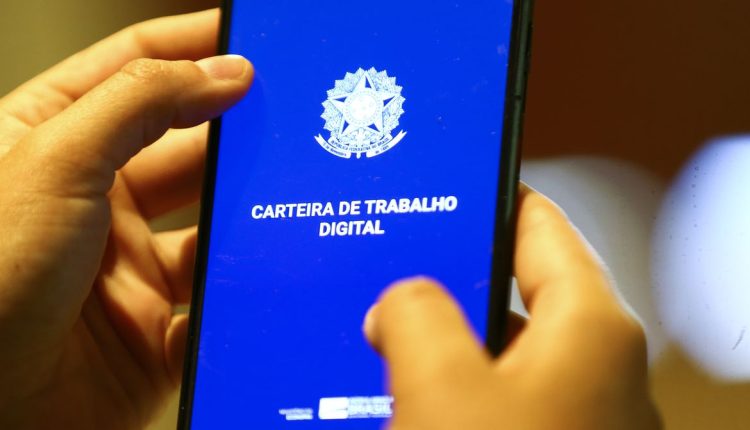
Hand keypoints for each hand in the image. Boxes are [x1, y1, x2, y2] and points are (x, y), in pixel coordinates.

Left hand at [0, 10, 251, 428]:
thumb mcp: (55, 162)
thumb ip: (141, 104)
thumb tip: (224, 72)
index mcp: (56, 141)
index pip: (134, 69)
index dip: (193, 46)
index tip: (251, 38)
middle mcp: (97, 198)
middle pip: (187, 143)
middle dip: (239, 128)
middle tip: (294, 112)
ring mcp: (131, 262)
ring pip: (214, 220)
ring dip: (249, 208)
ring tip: (292, 187)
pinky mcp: (159, 323)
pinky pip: (218, 294)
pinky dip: (244, 285)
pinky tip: (267, 267)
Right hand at [365, 185, 661, 429]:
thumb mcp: (439, 386)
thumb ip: (414, 315)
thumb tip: (402, 301)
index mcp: (593, 330)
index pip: (542, 224)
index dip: (492, 195)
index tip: (453, 178)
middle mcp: (601, 369)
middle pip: (518, 293)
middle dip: (453, 285)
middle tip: (396, 273)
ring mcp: (583, 413)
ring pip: (504, 355)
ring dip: (449, 350)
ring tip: (391, 347)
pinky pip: (503, 400)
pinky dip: (461, 394)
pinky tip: (416, 403)